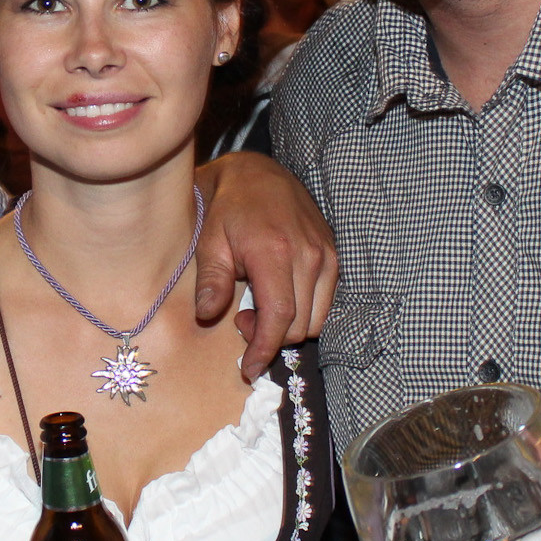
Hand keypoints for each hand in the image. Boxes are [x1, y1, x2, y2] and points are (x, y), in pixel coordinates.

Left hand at [194, 152, 336, 376]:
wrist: (258, 173)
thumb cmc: (227, 208)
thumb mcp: (209, 241)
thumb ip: (211, 280)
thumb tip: (207, 315)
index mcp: (275, 252)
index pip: (280, 318)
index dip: (264, 349)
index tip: (249, 367)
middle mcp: (308, 255)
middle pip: (299, 325)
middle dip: (270, 336)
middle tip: (240, 318)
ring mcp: (325, 254)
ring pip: (316, 319)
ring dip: (288, 326)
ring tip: (258, 305)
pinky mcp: (333, 254)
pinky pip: (325, 302)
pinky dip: (303, 311)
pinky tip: (278, 295)